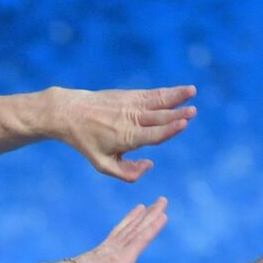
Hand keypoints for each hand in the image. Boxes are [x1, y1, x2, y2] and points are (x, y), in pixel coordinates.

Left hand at [50, 85, 196, 181]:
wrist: (69, 113)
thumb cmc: (87, 142)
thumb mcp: (102, 164)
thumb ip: (127, 172)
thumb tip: (150, 165)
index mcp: (126, 138)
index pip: (152, 135)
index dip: (168, 130)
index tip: (183, 124)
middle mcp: (130, 119)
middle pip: (158, 117)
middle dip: (176, 114)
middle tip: (193, 112)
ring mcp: (130, 105)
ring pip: (157, 101)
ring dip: (176, 96)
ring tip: (192, 92)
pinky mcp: (129, 95)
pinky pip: (152, 94)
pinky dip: (167, 92)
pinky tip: (181, 90)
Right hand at [60, 198, 168, 262]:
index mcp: (102, 256)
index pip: (120, 236)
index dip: (130, 223)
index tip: (139, 211)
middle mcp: (111, 249)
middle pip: (133, 228)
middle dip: (146, 215)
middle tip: (159, 201)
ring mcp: (118, 251)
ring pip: (140, 229)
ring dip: (154, 215)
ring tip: (165, 201)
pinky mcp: (123, 256)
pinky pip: (142, 238)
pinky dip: (153, 227)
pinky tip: (164, 217)